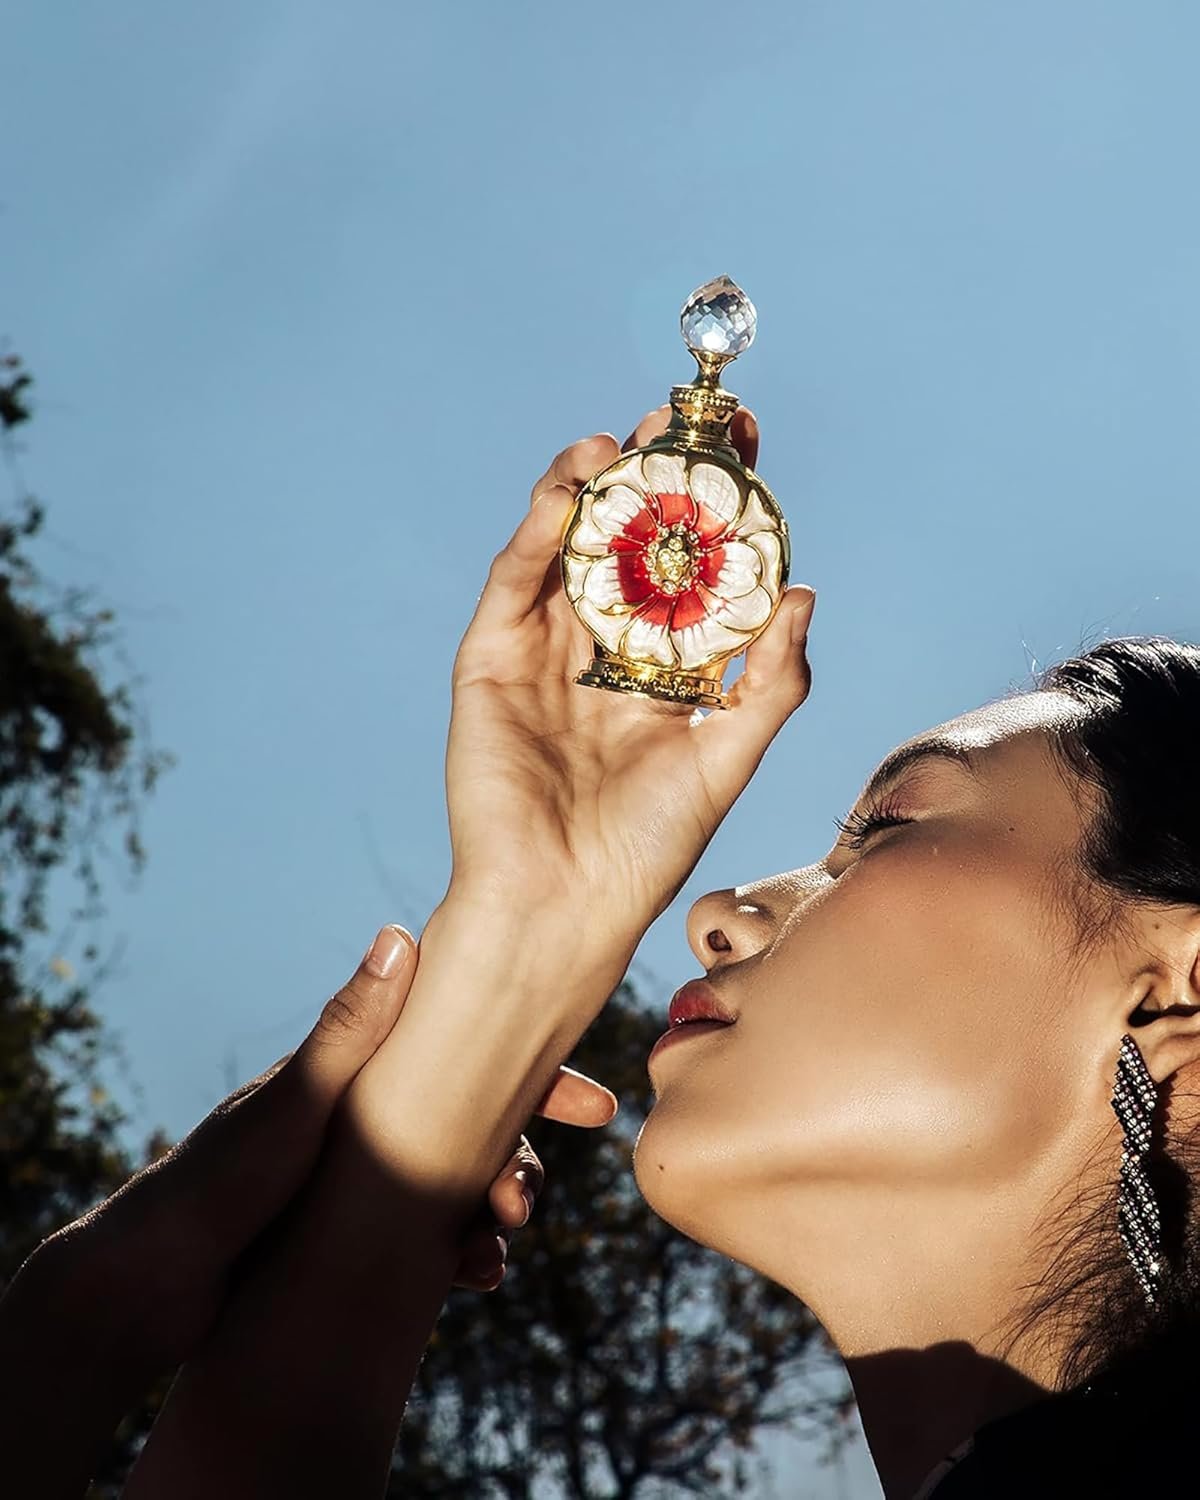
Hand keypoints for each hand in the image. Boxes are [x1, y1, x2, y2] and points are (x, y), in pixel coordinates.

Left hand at [7, 925, 615, 1375]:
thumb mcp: (293, 1102)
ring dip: (489, 1216)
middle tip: (529, 1200)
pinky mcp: (355, 1237)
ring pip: (458, 1187)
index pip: (463, 1053)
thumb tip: (401, 931)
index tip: (592, 1101)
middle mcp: (370, 1120)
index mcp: (358, 1077)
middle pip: (473, 1125)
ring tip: (494, 1253)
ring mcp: (364, 1180)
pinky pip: (429, 1240)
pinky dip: (458, 1255)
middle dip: (519, 1158)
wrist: (145, 1289)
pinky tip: (470, 1278)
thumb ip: (351, 1031)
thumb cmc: (213, 1182)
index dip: (533, 1072)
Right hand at [447, 405, 815, 946]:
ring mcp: (543, 652)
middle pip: (629, 544)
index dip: (716, 509)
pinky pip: (516, 578)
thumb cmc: (648, 847)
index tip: (748, 448)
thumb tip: (806, 595)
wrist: (561, 903)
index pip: (692, 570)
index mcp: (662, 673)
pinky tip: (573, 481)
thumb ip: (768, 682)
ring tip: (632, 436)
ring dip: (595, 484)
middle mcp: (602, 653)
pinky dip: (540, 523)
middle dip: (656, 477)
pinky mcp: (490, 659)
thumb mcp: (728, 758)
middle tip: (689, 417)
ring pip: (568, 547)